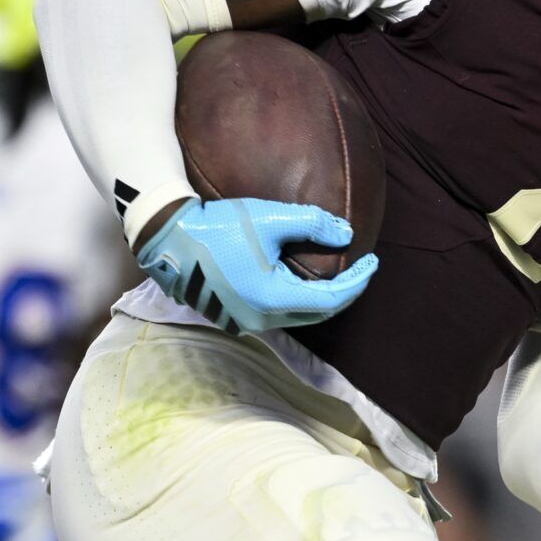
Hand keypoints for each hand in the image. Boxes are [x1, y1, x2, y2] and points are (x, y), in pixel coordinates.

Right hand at [136, 197, 377, 334]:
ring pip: (295, 316)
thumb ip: (313, 224)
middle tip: (360, 270)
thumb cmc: (219, 225)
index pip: (332, 300)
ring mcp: (242, 322)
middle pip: (317, 314)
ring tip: (335, 275)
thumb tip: (348, 235)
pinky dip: (295, 300)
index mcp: (273, 299)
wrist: (168, 236)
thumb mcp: (270, 218)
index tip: (373, 261)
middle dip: (343, 293)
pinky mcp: (230, 316)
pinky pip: (274, 313)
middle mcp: (259, 319)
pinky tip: (299, 280)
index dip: (357, 281)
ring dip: (318, 299)